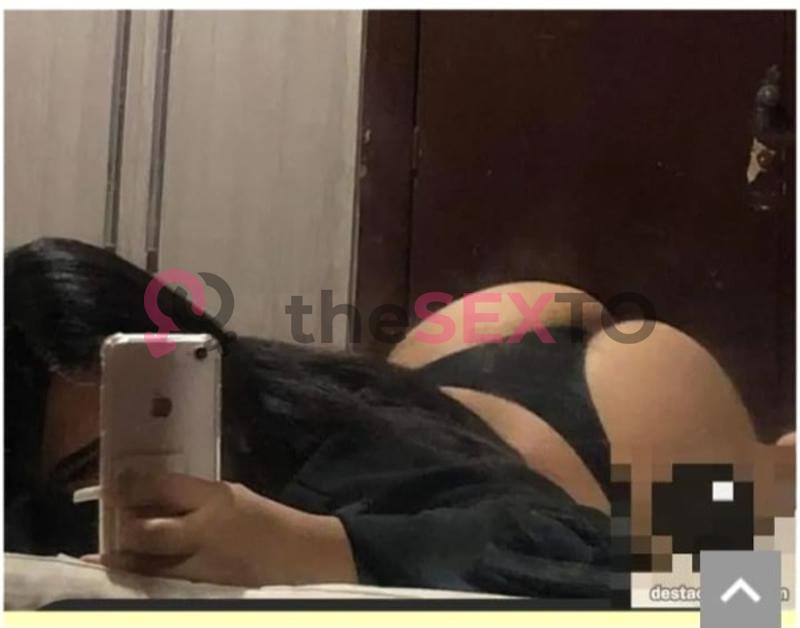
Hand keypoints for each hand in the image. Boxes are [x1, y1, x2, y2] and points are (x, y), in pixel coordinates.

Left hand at [85, 471, 356, 586]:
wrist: (298, 556)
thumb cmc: (264, 520)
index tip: (117, 483)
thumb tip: (151, 497)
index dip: (134, 485)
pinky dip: (138, 579)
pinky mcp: (204, 589)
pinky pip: (161, 585)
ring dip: (122, 558)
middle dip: (126, 525)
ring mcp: (203, 564)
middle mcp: (205, 530)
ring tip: (101, 556)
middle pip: (149, 530)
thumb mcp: (231, 496)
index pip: (164, 487)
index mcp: (216, 499)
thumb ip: (194, 497)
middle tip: (113, 518)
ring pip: (148, 564)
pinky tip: (122, 575)